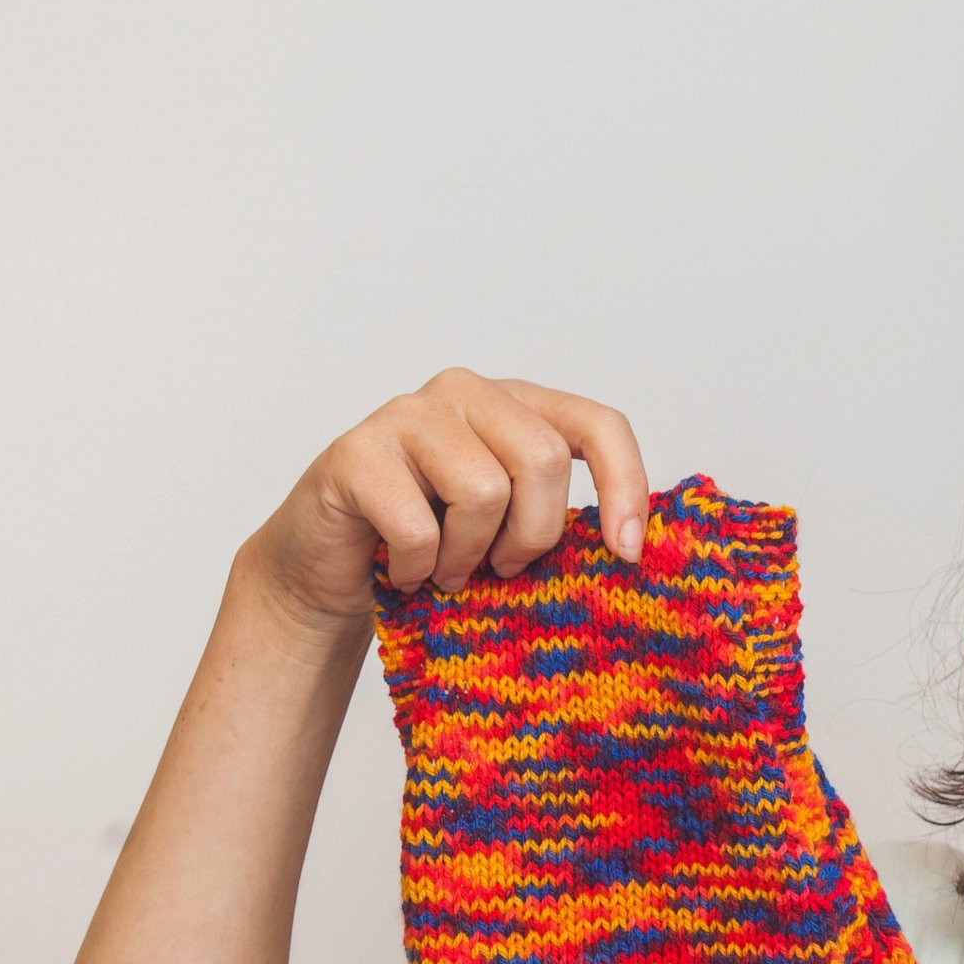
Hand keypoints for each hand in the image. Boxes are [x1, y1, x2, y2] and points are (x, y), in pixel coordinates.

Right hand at [241, 367, 651, 633]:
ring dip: (468, 555)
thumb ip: (560, 517)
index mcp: (518, 406)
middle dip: (532, 534)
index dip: (624, 485)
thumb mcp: (514, 529)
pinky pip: (418, 525)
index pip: (598, 424)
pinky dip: (417, 567)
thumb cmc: (435, 547)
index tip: (626, 553)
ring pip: (483, 492)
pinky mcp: (355, 452)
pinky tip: (401, 569)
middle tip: (501, 567)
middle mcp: (466, 394)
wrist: (333, 569)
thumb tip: (631, 550)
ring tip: (446, 568)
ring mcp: (407, 414)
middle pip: (543, 459)